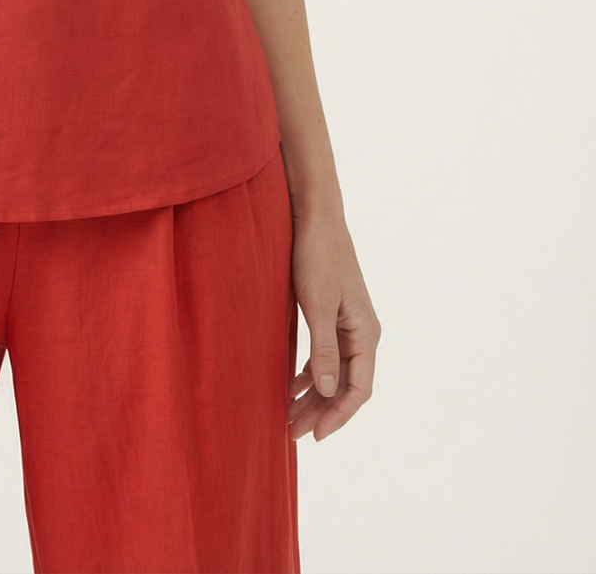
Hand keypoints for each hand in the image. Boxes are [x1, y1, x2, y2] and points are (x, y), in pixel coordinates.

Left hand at [288, 209, 380, 440]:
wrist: (315, 216)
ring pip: (333, 372)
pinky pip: (325, 355)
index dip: (338, 416)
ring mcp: (348, 324)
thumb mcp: (317, 304)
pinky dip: (309, 373)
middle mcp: (362, 332)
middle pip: (345, 385)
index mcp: (365, 333)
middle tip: (292, 433)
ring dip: (313, 396)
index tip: (315, 436)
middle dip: (320, 412)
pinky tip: (291, 385)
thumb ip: (324, 348)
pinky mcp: (332, 314)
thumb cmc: (317, 256)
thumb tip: (326, 390)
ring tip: (288, 417)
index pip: (358, 389)